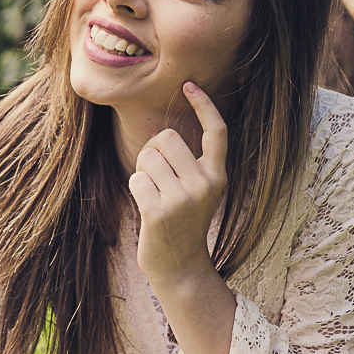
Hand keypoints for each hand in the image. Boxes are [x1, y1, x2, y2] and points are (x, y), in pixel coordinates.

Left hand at [128, 81, 227, 285]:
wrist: (180, 268)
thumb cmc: (182, 224)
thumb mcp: (197, 192)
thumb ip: (189, 165)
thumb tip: (163, 136)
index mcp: (217, 176)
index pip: (216, 132)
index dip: (204, 105)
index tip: (189, 85)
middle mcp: (205, 184)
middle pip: (166, 138)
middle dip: (153, 153)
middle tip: (157, 179)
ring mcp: (184, 199)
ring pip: (148, 157)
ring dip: (143, 172)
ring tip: (154, 196)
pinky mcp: (160, 212)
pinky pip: (136, 179)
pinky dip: (136, 190)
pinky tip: (147, 209)